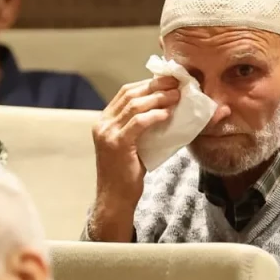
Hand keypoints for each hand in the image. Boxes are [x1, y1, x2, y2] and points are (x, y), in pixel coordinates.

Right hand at [92, 77, 178, 191]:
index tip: (168, 81)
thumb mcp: (132, 144)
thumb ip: (140, 126)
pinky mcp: (117, 144)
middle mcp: (102, 123)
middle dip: (155, 86)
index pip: (126, 92)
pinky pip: (138, 122)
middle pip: (130, 94)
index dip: (148, 83)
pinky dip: (155, 115)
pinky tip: (167, 114)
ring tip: (176, 96)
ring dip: (158, 98)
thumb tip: (166, 109)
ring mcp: (107, 133)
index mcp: (104, 120)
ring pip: (134, 105)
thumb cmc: (127, 174)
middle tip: (176, 83)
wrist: (115, 198)